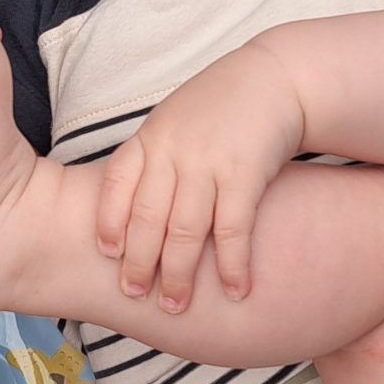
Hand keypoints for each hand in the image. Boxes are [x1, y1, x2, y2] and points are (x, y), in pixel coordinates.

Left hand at [97, 42, 305, 311]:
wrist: (277, 78)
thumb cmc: (222, 106)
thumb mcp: (175, 120)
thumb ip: (154, 158)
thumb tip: (130, 209)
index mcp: (151, 137)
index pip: (117, 183)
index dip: (108, 222)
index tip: (107, 255)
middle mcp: (173, 151)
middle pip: (146, 217)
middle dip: (138, 262)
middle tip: (134, 295)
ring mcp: (208, 162)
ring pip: (184, 231)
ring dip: (179, 274)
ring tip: (176, 306)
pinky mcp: (245, 173)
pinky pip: (231, 229)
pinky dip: (231, 264)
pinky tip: (235, 290)